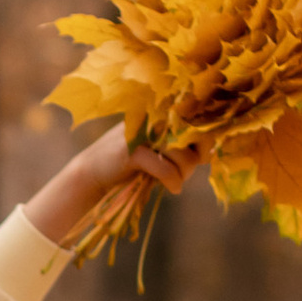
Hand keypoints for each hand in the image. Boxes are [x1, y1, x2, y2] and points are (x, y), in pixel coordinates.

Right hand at [22, 123, 199, 243]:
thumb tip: (210, 151)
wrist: (91, 174)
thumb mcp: (158, 149)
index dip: (205, 141)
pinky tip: (173, 189)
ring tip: (175, 182)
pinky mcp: (133, 150)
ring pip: (182, 155)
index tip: (203, 155)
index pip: (198, 120)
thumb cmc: (130, 163)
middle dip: (194, 160)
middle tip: (184, 173)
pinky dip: (172, 182)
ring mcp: (143, 132)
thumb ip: (181, 145)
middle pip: (194, 137)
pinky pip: (166, 169)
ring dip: (183, 174)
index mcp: (161, 112)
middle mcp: (154, 116)